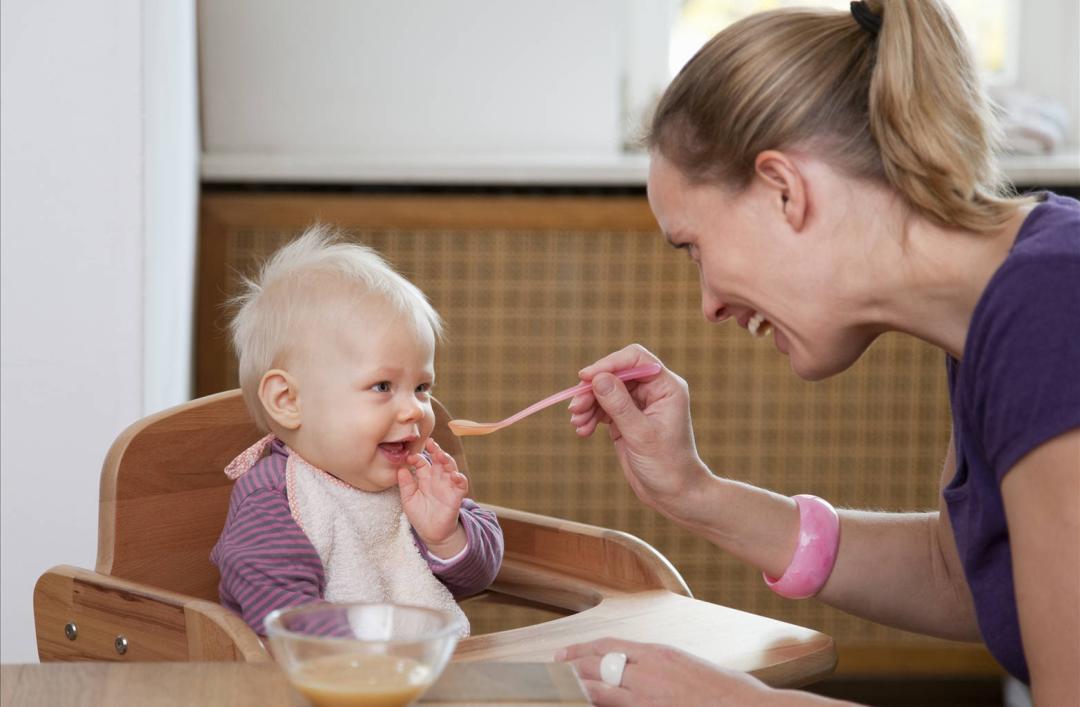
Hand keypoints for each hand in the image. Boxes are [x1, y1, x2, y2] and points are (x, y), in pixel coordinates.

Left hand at [398, 438, 467, 552]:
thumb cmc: (420, 515)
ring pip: (451, 468)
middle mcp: (437, 479)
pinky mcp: (456, 497)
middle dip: (436, 450)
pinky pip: (461, 485)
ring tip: (441, 455)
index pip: (422, 463)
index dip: (417, 458)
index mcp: (425, 478)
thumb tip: (400, 468)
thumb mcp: (408, 499)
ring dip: (447, 461)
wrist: (431, 533)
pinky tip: (455, 475)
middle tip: (430, 443)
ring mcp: (448, 486)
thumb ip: (405, 485)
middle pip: (438, 461)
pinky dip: (460, 479)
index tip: (409, 457)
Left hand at [557, 638, 776, 706]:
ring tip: (557, 687)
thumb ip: (661, 668)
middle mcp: (650, 670)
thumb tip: (641, 671)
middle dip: (571, 666)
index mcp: (659, 653)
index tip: (565, 654)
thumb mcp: (689, 667)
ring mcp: (648, 695)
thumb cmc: (727, 692)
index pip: (609, 645)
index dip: (582, 649)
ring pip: (599, 687)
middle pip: (597, 663)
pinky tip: (584, 702)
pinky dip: (598, 703)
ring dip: (576, 686)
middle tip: (552, 670)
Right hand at [569, 344, 711, 516]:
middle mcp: (653, 391)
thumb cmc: (667, 465)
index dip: (609, 364)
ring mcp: (638, 405)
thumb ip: (619, 405)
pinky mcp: (626, 419)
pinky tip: (582, 431)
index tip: (585, 377)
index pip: (635, 359)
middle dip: (593, 390)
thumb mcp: (641, 435)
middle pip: (615, 375)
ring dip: (588, 405)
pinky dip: (590, 417)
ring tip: (578, 424)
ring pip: (605, 391)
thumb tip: (597, 378)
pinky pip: (603, 409)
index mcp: (666, 387)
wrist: (674, 495)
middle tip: (575, 408)